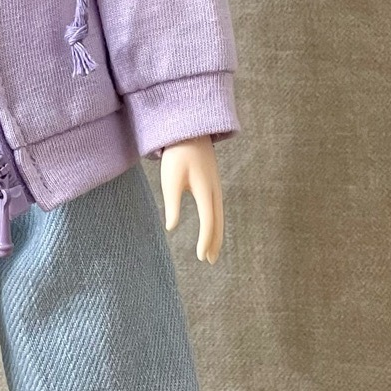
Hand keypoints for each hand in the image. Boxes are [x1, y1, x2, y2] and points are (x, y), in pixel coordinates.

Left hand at [159, 135, 223, 263]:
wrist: (189, 129)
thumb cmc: (177, 155)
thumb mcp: (171, 179)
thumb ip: (172, 203)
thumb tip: (171, 227)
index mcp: (205, 189)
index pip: (208, 220)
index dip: (205, 239)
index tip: (201, 257)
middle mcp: (215, 189)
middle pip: (218, 221)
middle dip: (214, 241)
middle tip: (210, 260)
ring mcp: (215, 184)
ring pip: (219, 214)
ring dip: (216, 233)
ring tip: (211, 250)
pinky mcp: (212, 180)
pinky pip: (217, 206)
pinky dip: (215, 221)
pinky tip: (211, 226)